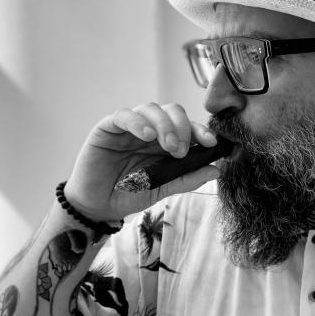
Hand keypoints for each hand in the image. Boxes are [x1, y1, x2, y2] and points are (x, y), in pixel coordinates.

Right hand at [64, 102, 221, 221]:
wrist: (99, 206)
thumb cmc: (129, 194)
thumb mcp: (162, 188)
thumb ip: (187, 178)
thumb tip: (216, 169)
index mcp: (166, 142)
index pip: (188, 127)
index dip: (201, 131)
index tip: (212, 143)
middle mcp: (150, 130)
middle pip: (173, 111)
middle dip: (183, 128)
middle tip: (181, 151)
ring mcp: (130, 127)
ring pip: (151, 109)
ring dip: (164, 125)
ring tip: (168, 146)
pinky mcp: (108, 128)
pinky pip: (123, 115)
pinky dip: (137, 122)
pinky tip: (146, 135)